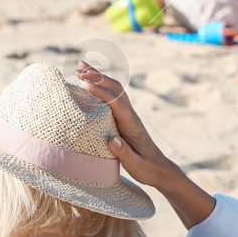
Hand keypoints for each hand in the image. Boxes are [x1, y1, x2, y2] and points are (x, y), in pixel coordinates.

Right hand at [76, 62, 179, 188]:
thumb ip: (124, 153)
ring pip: (114, 90)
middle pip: (116, 90)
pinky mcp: (124, 117)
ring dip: (98, 77)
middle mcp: (131, 116)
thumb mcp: (135, 165)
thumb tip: (112, 140)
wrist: (159, 169)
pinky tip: (89, 83)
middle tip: (78, 70)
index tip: (85, 84)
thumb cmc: (146, 169)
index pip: (116, 103)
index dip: (101, 92)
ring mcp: (128, 115)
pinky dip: (100, 86)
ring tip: (80, 67)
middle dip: (98, 77)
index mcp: (132, 125)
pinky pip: (112, 97)